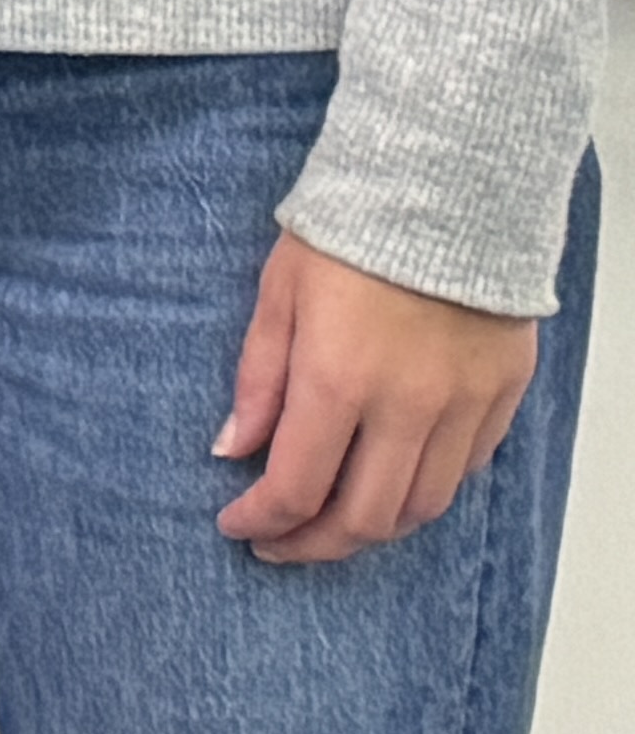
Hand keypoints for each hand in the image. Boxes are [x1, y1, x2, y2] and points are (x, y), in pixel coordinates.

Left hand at [213, 227, 536, 562]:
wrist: (442, 190)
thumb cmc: (346, 233)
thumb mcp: (278, 294)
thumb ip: (258, 379)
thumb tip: (232, 447)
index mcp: (339, 379)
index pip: (298, 485)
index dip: (262, 519)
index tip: (236, 525)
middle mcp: (407, 406)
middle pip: (366, 516)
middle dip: (314, 543)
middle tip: (280, 543)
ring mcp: (462, 406)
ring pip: (422, 505)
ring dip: (373, 527)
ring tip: (332, 522)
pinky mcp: (501, 397)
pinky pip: (465, 469)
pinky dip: (423, 489)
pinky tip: (390, 480)